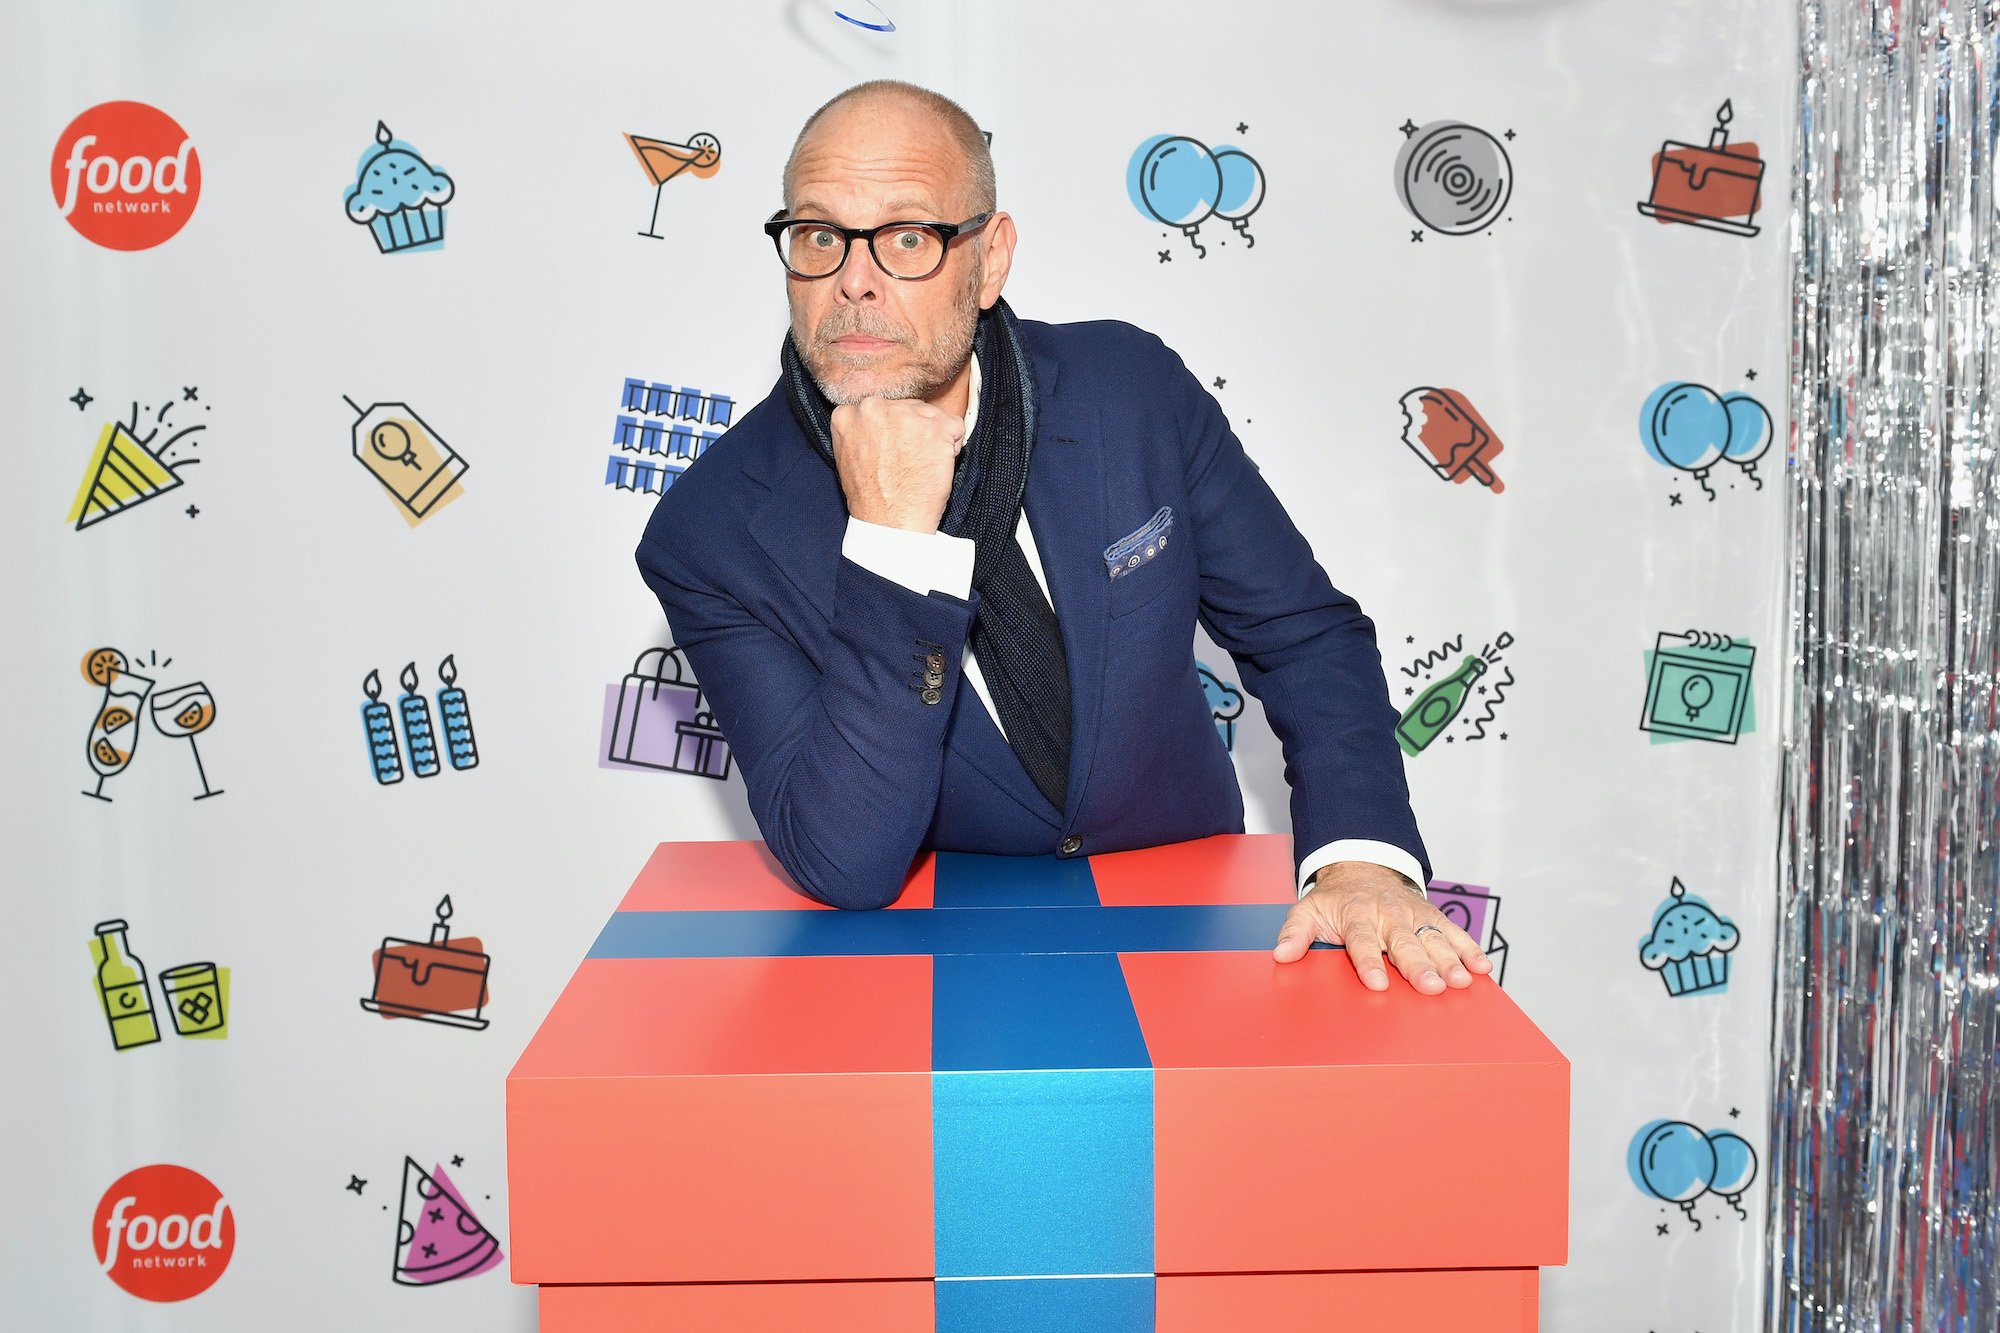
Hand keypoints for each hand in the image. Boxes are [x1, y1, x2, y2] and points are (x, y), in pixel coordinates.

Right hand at [830, 396, 964, 531]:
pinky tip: (935, 466)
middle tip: (907, 463)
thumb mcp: (849, 456)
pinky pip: (955, 427)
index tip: (890, 452)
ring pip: (932, 416)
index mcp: (849, 414)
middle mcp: (874, 407)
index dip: (892, 432)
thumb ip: (862, 430)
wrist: (890, 525)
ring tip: (919, 466)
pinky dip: (953, 446)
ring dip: (933, 438)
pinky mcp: (935, 428)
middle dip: (914, 432)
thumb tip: (882, 420)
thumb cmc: (872, 499)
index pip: (882, 409)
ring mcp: (906, 416)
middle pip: (908, 408)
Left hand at [1271, 861, 1491, 994]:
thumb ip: (1295, 932)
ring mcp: (1413, 914)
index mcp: (1356, 915)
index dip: (1368, 962)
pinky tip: (1481, 967)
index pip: (1362, 940)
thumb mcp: (1307, 910)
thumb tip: (1281, 954)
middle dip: (1419, 965)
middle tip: (1432, 987)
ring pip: (1433, 938)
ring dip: (1449, 960)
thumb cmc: (1336, 900)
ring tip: (1461, 980)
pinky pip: (1453, 931)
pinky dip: (1469, 948)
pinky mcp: (1432, 915)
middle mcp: (1388, 914)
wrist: (1363, 869)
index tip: (1376, 983)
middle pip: (1404, 943)